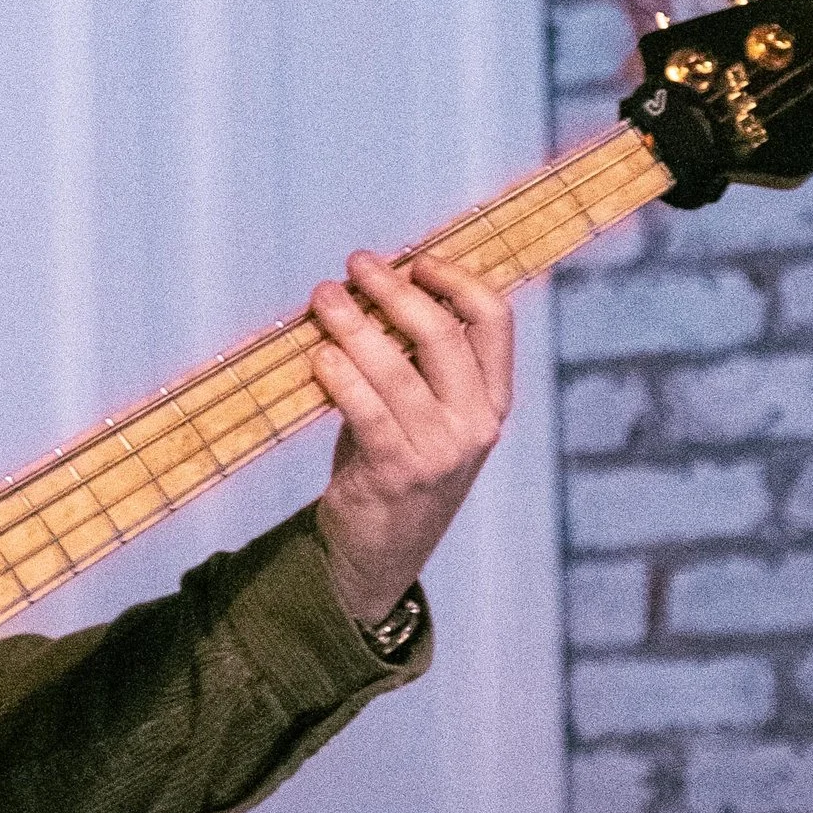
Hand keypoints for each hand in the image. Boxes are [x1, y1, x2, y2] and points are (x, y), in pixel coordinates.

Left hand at [310, 252, 513, 627]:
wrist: (379, 552)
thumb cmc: (394, 462)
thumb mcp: (424, 411)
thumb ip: (416, 359)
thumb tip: (377, 283)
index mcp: (492, 399)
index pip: (494, 320)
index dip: (456, 280)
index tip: (414, 260)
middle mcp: (475, 424)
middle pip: (442, 335)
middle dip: (395, 291)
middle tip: (356, 264)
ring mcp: (439, 452)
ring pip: (396, 369)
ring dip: (353, 324)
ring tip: (323, 296)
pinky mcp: (396, 473)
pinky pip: (365, 411)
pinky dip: (340, 376)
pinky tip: (318, 354)